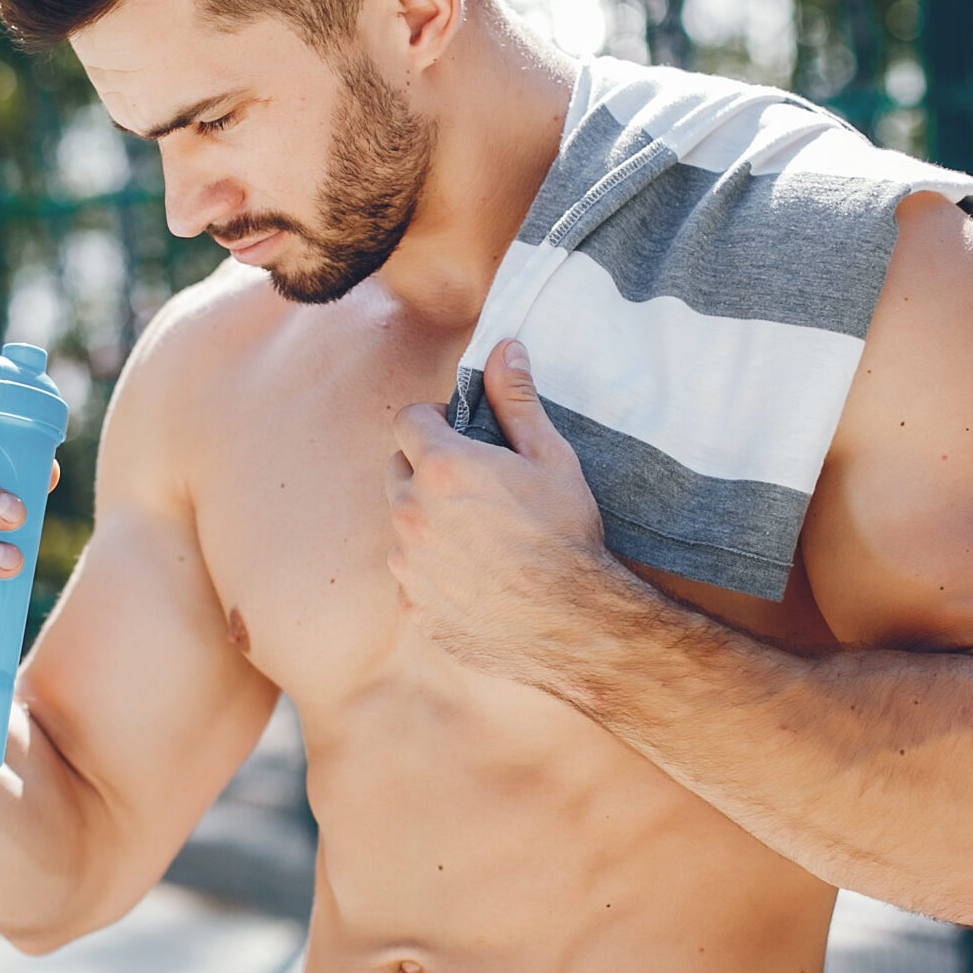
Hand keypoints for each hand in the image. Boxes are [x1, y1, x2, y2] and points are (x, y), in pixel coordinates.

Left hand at [386, 339, 610, 676]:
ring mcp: (407, 564)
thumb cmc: (568, 538)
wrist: (575, 625)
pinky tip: (476, 575)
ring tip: (481, 535)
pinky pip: (411, 573)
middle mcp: (410, 514)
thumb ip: (517, 400)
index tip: (462, 433)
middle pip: (397, 469)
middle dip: (427, 468)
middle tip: (476, 485)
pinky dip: (433, 569)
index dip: (435, 420)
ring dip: (428, 520)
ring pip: (402, 524)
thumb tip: (504, 347)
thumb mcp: (551, 459)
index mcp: (441, 469)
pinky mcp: (412, 606)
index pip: (408, 420)